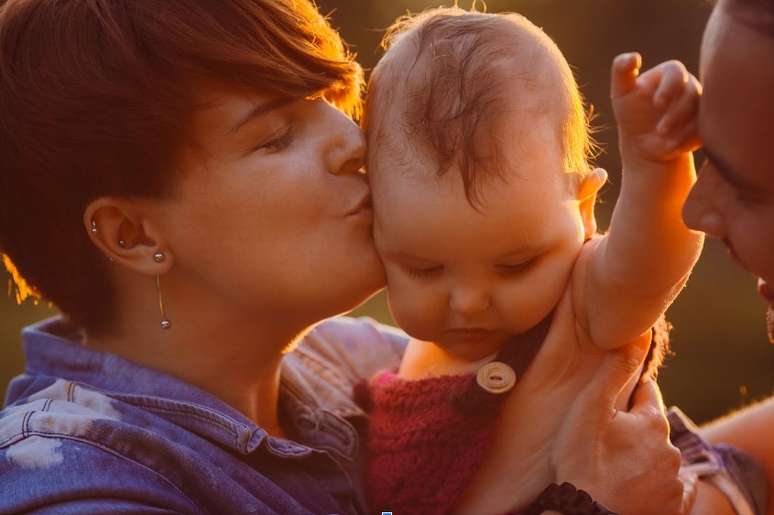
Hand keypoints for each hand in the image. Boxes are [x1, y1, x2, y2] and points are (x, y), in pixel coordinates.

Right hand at [551, 333, 685, 514]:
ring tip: (612, 464)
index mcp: (652, 421)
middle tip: (603, 437)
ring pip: (658, 457)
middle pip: (651, 427)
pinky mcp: (671, 507)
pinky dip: (654, 484)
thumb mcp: (590, 409)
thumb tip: (640, 334)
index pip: (646, 392)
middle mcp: (670, 449)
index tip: (608, 402)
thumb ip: (614, 371)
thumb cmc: (583, 461)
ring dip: (641, 456)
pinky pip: (668, 489)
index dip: (626, 393)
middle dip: (632, 427)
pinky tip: (633, 484)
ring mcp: (672, 481)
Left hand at [612, 52, 700, 162]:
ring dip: (682, 126)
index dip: (669, 86)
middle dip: (676, 113)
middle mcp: (689, 85)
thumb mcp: (621, 93)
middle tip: (660, 130)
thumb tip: (633, 57)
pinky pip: (705, 128)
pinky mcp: (705, 122)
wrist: (643, 143)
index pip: (676, 71)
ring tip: (663, 137)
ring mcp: (700, 104)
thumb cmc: (631, 113)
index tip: (657, 103)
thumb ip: (621, 71)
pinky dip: (688, 138)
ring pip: (701, 110)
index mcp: (670, 73)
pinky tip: (673, 146)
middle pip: (692, 92)